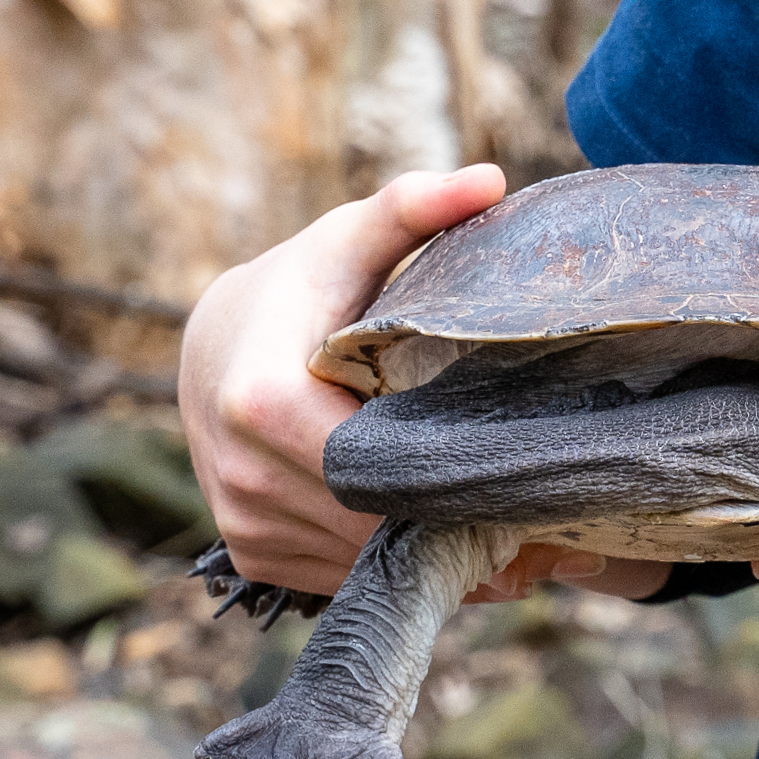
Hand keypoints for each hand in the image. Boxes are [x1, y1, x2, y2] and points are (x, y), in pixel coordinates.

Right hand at [180, 164, 656, 601]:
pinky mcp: (254, 553)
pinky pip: (341, 579)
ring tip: (510, 535)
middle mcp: (242, 473)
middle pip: (374, 526)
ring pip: (363, 565)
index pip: (370, 469)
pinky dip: (395, 567)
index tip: (518, 475)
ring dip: (433, 558)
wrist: (215, 344)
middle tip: (543, 521)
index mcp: (262, 400)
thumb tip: (488, 179)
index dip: (448, 479)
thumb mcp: (352, 241)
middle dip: (456, 525)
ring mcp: (244, 521)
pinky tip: (446, 541)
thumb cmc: (302, 288)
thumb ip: (413, 208)